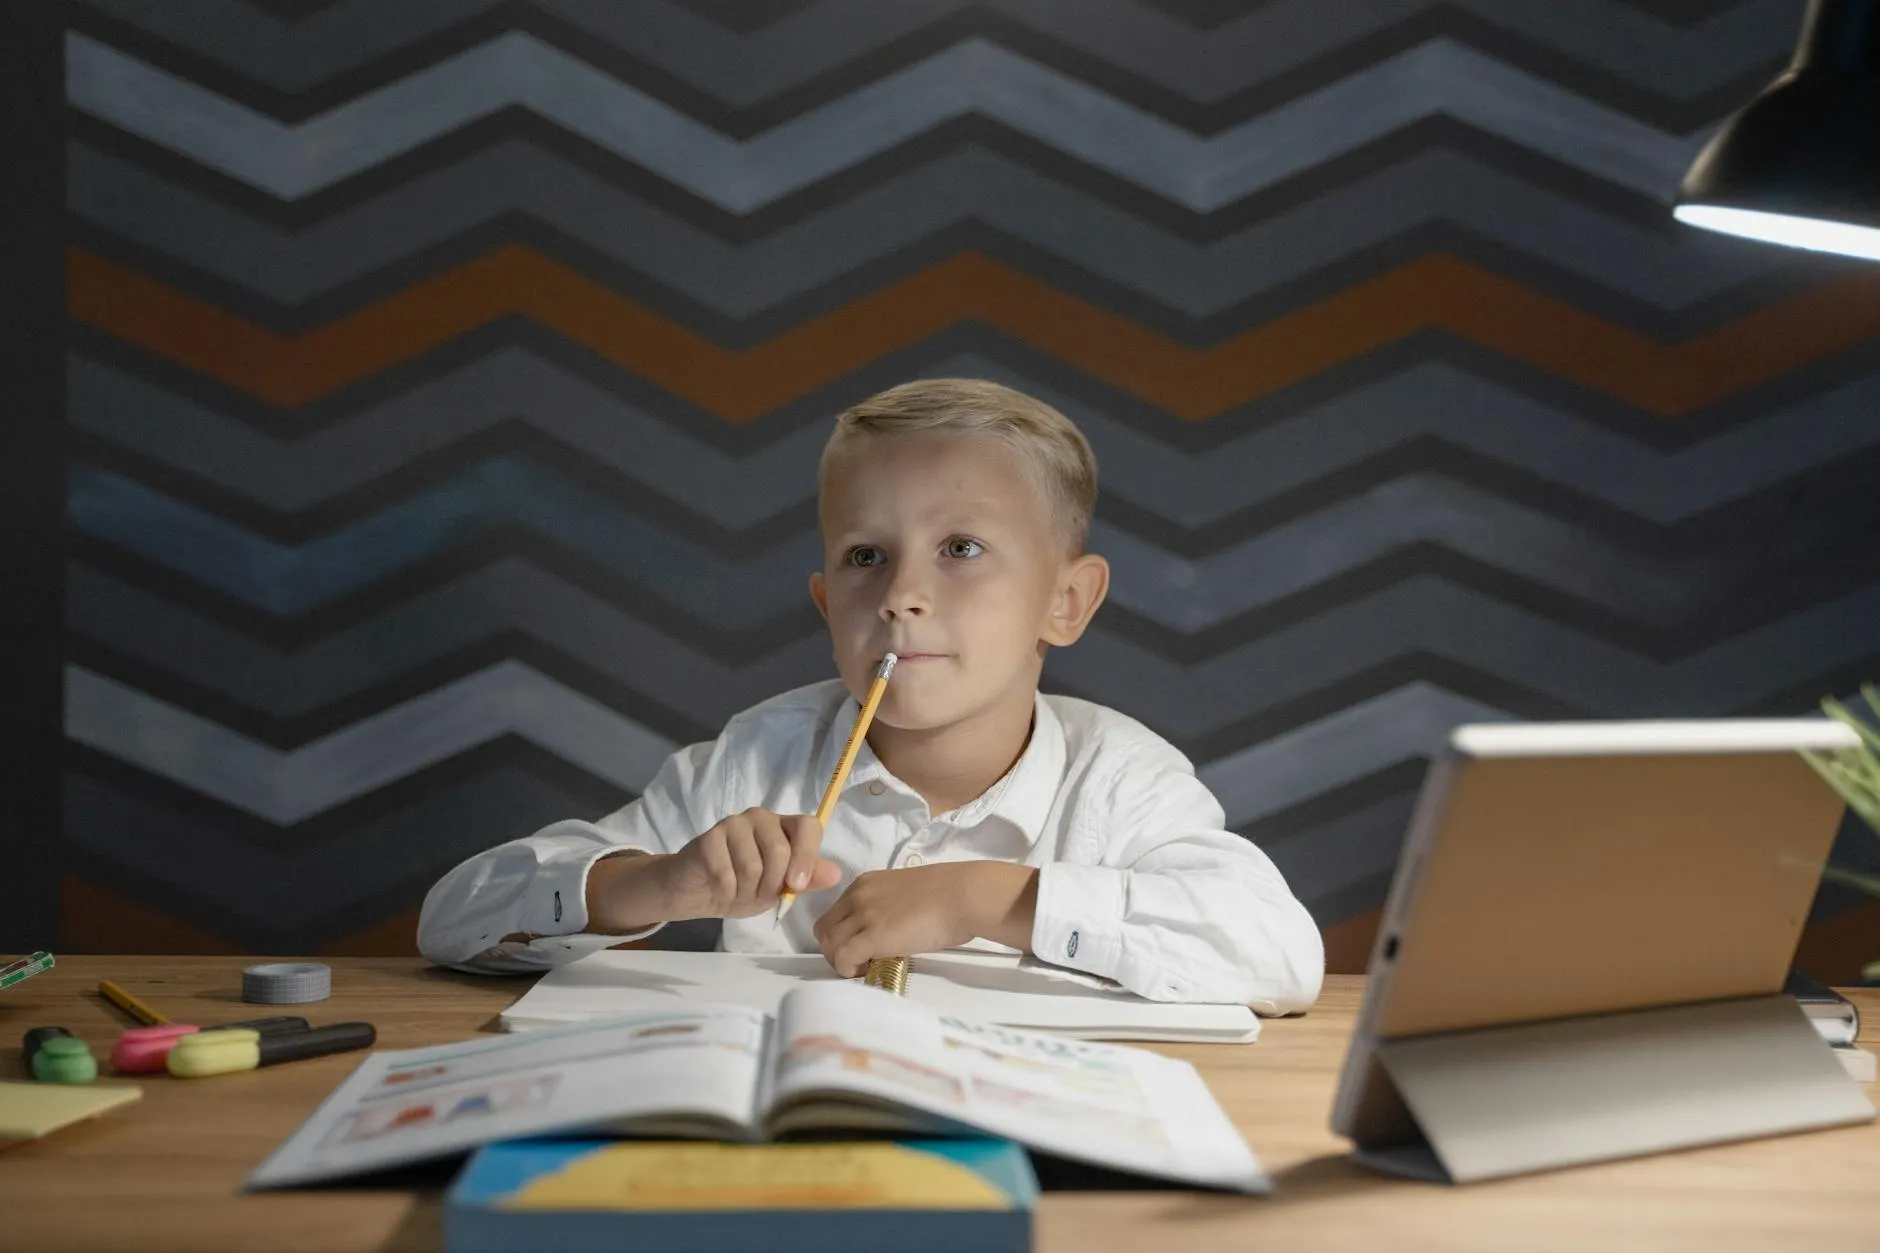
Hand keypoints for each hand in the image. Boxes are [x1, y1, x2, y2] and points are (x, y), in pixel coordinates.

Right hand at [584, 810, 841, 932]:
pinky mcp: (708, 838)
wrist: (698, 893)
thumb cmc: (743, 887)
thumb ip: (806, 880)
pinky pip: (726, 873)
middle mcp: (761, 817)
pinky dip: (725, 890)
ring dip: (746, 891)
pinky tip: (719, 887)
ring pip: (753, 865)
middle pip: (780, 851)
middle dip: (771, 885)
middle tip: (758, 893)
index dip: (807, 856)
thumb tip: (836, 874)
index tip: (797, 885)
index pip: (808, 826)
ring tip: (738, 889)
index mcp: (784, 827)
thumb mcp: (780, 889)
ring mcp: (733, 824)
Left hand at [813, 862, 1037, 976]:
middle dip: (836, 950)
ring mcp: (863, 915)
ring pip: (830, 945)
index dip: (843, 935)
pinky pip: (842, 958)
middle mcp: (858, 896)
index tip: (861, 947)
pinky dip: (848, 969)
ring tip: (867, 967)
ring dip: (842, 962)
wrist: (963, 895)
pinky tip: (868, 970)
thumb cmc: (948, 895)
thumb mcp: (906, 894)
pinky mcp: (872, 936)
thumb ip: (889, 907)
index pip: (834, 914)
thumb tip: (888, 929)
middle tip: (860, 962)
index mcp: (865, 884)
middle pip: (824, 930)